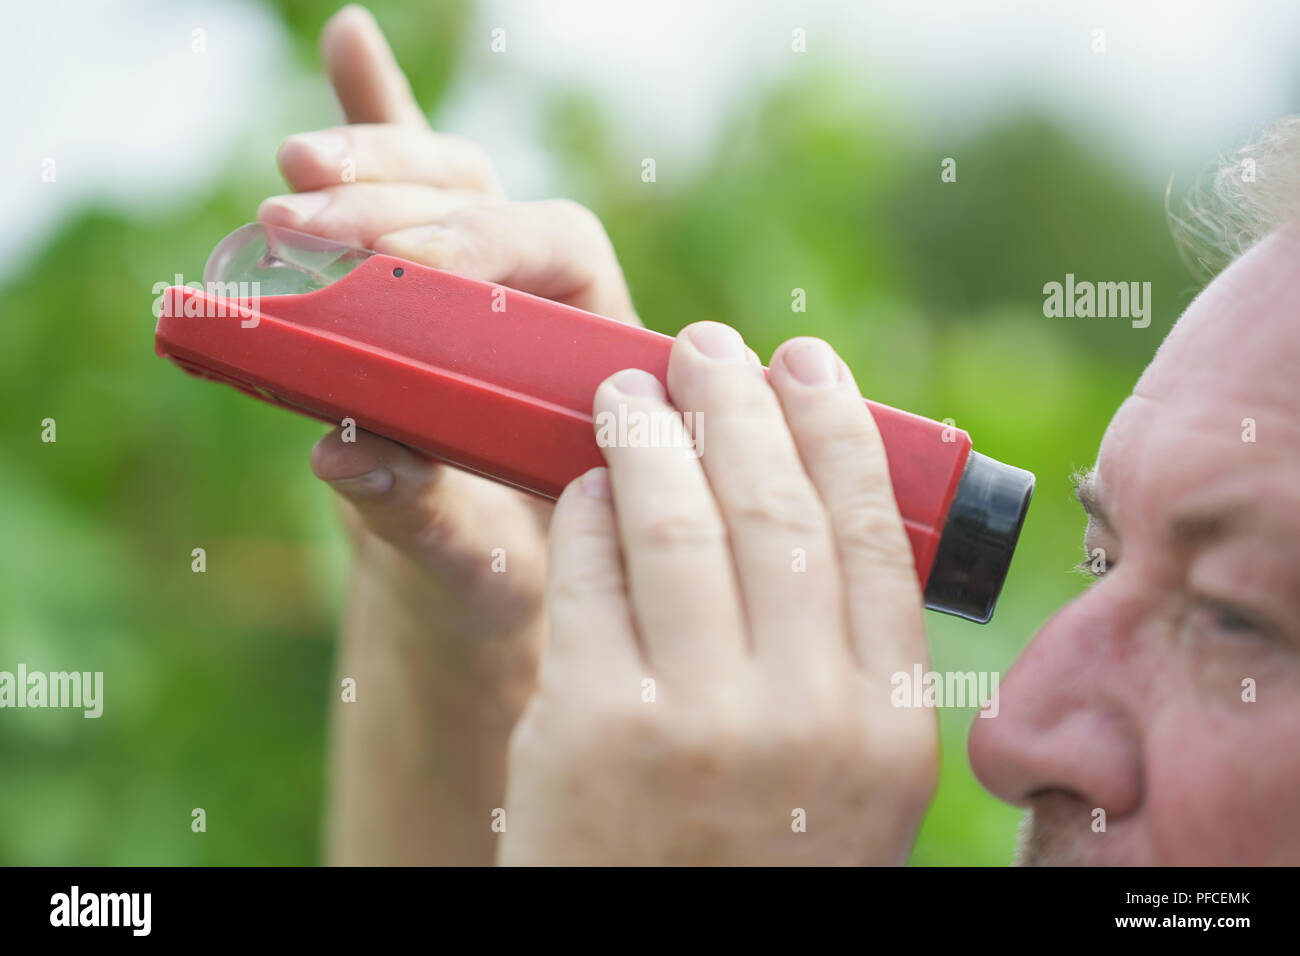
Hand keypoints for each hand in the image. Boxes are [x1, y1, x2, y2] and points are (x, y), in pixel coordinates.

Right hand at [261, 5, 637, 641]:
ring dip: (372, 161)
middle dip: (397, 199)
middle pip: (490, 201)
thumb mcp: (478, 566)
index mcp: (597, 350)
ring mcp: (481, 286)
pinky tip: (351, 43)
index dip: (484, 245)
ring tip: (296, 171)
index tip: (402, 266)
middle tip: (307, 217)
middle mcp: (544, 301)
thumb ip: (427, 516)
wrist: (493, 592)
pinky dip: (376, 119)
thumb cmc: (511, 581)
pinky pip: (406, 189)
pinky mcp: (416, 288)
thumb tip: (344, 450)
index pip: (560, 249)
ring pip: (446, 183)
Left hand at [500, 323, 936, 864]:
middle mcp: (805, 715)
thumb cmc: (751, 862)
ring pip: (675, 524)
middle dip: (737, 404)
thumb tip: (808, 501)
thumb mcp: (846, 783)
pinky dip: (585, 512)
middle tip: (708, 347)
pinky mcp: (591, 725)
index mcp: (887, 725)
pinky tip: (585, 484)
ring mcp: (694, 720)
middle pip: (773, 508)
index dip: (835, 429)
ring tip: (628, 387)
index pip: (872, 533)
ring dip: (648, 434)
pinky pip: (588, 575)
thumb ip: (843, 662)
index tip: (806, 361)